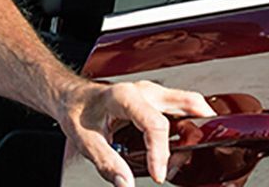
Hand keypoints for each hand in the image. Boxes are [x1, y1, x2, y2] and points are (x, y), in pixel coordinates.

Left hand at [57, 78, 214, 185]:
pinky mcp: (157, 99)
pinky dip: (191, 122)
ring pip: (189, 102)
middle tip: (187, 158)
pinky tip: (185, 142)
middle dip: (194, 132)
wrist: (72, 97)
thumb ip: (106, 163)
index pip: (154, 125)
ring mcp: (153, 92)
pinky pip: (183, 106)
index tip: (158, 174)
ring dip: (196, 125)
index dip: (160, 153)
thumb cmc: (77, 112)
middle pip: (185, 104)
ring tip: (186, 152)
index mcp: (124, 96)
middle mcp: (144, 90)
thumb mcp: (85, 140)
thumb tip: (126, 184)